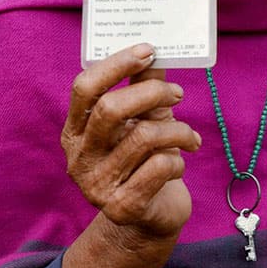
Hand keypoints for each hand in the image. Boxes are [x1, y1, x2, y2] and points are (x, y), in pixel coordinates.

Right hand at [61, 44, 200, 239]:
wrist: (151, 217)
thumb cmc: (147, 160)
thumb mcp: (145, 121)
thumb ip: (145, 88)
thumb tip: (156, 54)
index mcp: (76, 130)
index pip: (85, 88)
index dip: (116, 64)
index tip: (149, 50)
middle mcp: (79, 157)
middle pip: (111, 108)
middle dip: (153, 93)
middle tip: (178, 94)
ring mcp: (96, 185)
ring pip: (143, 136)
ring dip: (178, 130)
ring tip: (190, 137)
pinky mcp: (122, 207)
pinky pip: (159, 167)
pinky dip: (178, 160)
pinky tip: (180, 164)